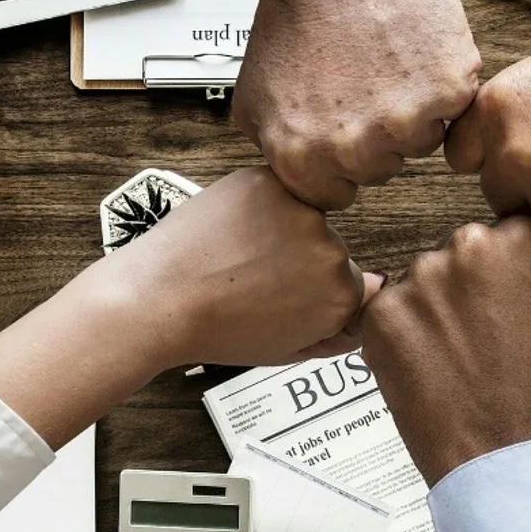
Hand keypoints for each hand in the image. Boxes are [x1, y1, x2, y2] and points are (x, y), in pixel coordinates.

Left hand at [90, 167, 380, 368]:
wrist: (159, 300)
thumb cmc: (214, 330)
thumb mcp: (285, 348)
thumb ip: (337, 330)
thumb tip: (371, 297)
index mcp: (341, 297)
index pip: (350, 283)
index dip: (312, 291)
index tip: (285, 296)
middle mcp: (332, 251)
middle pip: (328, 247)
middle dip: (298, 258)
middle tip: (254, 278)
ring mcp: (302, 212)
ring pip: (303, 216)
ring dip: (279, 228)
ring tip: (237, 255)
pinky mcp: (270, 183)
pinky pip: (276, 190)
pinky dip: (257, 205)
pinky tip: (230, 231)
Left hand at [237, 0, 481, 209]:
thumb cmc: (294, 12)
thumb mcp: (254, 96)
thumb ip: (276, 149)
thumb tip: (297, 176)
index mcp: (303, 158)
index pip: (335, 195)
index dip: (338, 160)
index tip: (340, 127)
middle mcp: (354, 148)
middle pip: (380, 169)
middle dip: (374, 133)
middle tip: (362, 82)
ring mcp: (405, 121)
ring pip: (420, 142)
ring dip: (411, 110)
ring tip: (386, 63)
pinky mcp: (447, 89)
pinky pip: (454, 108)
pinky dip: (441, 82)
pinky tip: (412, 51)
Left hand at [357, 216, 530, 485]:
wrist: (509, 461)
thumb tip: (520, 271)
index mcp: (522, 239)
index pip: (506, 233)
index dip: (505, 270)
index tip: (505, 295)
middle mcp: (467, 246)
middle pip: (459, 254)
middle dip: (465, 288)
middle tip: (480, 337)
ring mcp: (418, 279)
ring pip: (421, 284)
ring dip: (431, 312)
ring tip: (455, 361)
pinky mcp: (380, 315)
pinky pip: (387, 315)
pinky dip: (400, 339)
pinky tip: (427, 371)